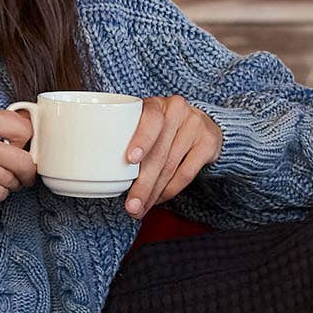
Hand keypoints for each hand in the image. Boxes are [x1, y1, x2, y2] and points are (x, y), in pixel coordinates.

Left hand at [122, 94, 222, 219]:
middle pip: (158, 152)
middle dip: (143, 184)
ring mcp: (196, 125)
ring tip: (140, 208)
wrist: (202, 124)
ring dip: (153, 192)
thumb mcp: (146, 126)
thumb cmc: (162, 130)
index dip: (141, 139)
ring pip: (170, 166)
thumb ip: (129, 138)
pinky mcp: (209, 142)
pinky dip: (170, 190)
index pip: (150, 119)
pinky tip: (158, 199)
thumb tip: (103, 173)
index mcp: (156, 104)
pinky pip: (186, 173)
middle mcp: (178, 110)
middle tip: (131, 206)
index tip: (130, 159)